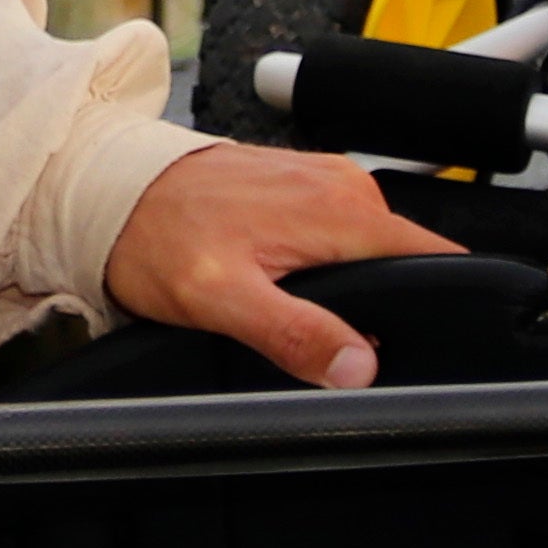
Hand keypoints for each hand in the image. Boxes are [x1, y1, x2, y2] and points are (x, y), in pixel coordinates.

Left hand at [102, 144, 430, 392]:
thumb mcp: (221, 301)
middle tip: (326, 337)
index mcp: (339, 210)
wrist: (109, 190)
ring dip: (349, 286)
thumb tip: (357, 366)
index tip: (420, 341)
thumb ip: (295, 334)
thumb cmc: (156, 236)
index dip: (438, 304)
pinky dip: (324, 262)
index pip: (432, 258)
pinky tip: (281, 278)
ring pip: (368, 250)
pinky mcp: (301, 183)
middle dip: (381, 305)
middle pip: (402, 261)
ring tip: (292, 304)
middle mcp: (342, 186)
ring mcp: (322, 180)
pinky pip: (338, 231)